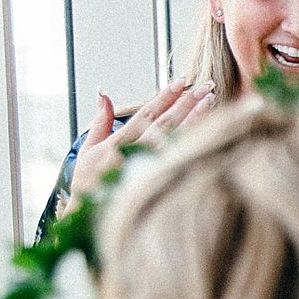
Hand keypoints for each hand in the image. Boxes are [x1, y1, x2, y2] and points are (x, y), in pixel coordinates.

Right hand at [67, 81, 213, 197]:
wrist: (88, 217)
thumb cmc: (88, 183)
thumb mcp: (88, 150)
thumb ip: (99, 121)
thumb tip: (103, 93)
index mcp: (118, 143)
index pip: (146, 114)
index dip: (164, 97)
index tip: (181, 81)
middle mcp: (133, 154)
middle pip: (165, 123)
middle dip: (185, 102)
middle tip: (203, 85)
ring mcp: (146, 169)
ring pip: (176, 140)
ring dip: (195, 118)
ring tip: (210, 101)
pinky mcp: (155, 183)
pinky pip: (180, 161)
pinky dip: (194, 144)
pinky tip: (210, 132)